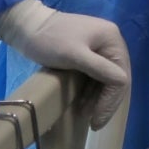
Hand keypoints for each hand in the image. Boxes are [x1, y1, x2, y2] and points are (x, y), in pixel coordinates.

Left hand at [0, 0, 131, 128]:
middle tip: (94, 123)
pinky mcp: (88, 52)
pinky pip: (96, 75)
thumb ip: (99, 68)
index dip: (110, 101)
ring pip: (106, 79)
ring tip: (85, 115)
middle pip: (116, 78)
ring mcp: (100, 46)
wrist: (26, 26)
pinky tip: (82, 103)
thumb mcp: (74, 55)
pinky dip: (91, 90)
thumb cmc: (49, 40)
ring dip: (98, 98)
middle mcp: (111, 41)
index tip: (96, 120)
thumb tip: (122, 82)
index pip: (120, 76)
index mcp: (112, 38)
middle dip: (105, 102)